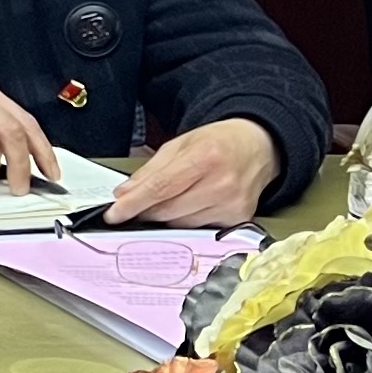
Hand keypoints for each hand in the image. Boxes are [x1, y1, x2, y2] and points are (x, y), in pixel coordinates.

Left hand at [107, 118, 280, 226]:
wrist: (258, 147)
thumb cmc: (218, 143)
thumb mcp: (179, 145)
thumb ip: (150, 171)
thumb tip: (124, 194)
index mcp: (205, 157)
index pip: (160, 188)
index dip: (133, 204)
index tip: (114, 214)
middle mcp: (222, 184)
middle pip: (168, 210)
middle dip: (146, 210)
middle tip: (138, 204)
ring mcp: (232, 205)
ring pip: (181, 224)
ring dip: (167, 216)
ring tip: (174, 197)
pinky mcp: (239, 220)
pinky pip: (199, 229)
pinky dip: (187, 220)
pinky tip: (192, 204)